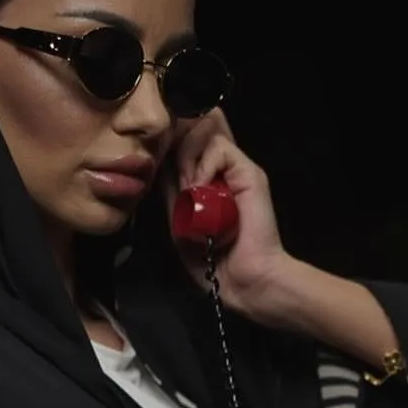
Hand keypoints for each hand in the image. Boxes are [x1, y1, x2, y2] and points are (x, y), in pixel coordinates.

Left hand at [166, 109, 292, 313]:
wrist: (243, 280)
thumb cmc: (212, 261)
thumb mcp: (180, 223)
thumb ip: (173, 193)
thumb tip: (159, 164)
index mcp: (208, 181)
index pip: (189, 142)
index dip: (173, 142)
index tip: (159, 161)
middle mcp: (223, 170)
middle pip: (197, 128)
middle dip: (177, 146)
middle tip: (177, 182)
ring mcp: (236, 169)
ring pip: (205, 132)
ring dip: (188, 158)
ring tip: (189, 189)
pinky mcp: (249, 171)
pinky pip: (219, 147)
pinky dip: (203, 165)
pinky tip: (200, 188)